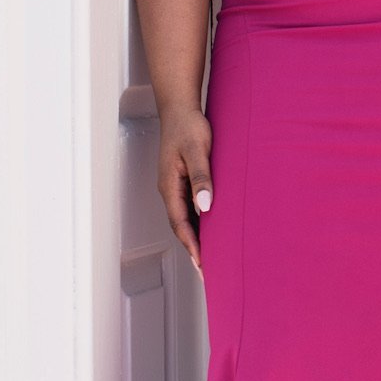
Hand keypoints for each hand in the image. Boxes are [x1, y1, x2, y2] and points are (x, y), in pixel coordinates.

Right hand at [158, 106, 212, 270]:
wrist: (179, 109)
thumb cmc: (188, 127)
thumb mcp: (197, 151)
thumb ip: (201, 178)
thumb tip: (205, 207)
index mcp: (169, 186)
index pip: (181, 224)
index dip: (192, 246)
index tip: (203, 264)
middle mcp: (169, 190)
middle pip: (181, 227)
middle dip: (193, 249)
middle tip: (208, 271)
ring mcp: (174, 186)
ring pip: (184, 219)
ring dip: (196, 238)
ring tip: (211, 257)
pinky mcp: (181, 181)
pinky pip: (188, 208)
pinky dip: (198, 223)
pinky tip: (210, 229)